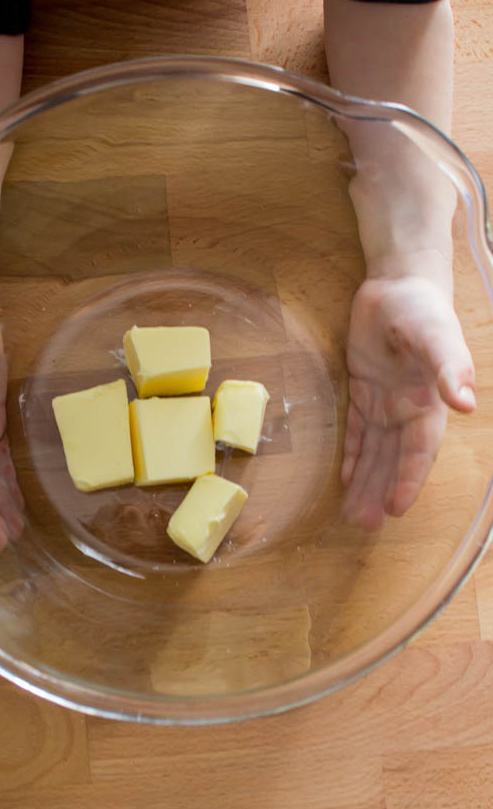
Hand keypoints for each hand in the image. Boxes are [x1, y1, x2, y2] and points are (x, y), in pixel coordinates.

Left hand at [342, 275, 475, 530]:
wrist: (397, 284)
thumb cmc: (422, 309)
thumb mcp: (437, 335)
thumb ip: (450, 368)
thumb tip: (464, 404)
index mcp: (428, 402)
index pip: (418, 450)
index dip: (408, 478)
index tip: (396, 507)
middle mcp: (408, 409)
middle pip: (393, 458)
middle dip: (379, 489)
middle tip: (364, 524)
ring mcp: (385, 401)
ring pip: (373, 449)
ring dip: (364, 480)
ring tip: (352, 514)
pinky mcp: (363, 390)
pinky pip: (355, 429)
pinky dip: (350, 453)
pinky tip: (345, 478)